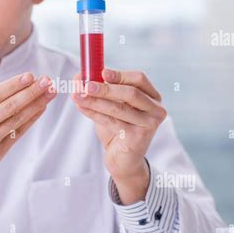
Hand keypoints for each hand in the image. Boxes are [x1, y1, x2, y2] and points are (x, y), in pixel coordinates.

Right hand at [0, 62, 56, 205]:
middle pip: (10, 106)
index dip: (14, 85)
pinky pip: (17, 134)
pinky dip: (30, 121)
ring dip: (36, 105)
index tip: (30, 75)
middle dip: (31, 92)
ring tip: (50, 92)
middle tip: (47, 80)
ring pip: (17, 120)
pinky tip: (41, 109)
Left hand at [71, 68, 166, 204]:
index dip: (120, 75)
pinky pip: (112, 122)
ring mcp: (149, 124)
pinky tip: (82, 107)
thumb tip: (80, 77)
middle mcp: (156, 110)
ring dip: (95, 101)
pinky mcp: (138, 138)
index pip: (139, 79)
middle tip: (85, 86)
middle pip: (130, 93)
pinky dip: (94, 113)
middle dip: (105, 88)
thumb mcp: (112, 105)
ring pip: (119, 108)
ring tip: (77, 96)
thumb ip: (101, 90)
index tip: (102, 72)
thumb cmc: (118, 129)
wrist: (123, 160)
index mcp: (152, 97)